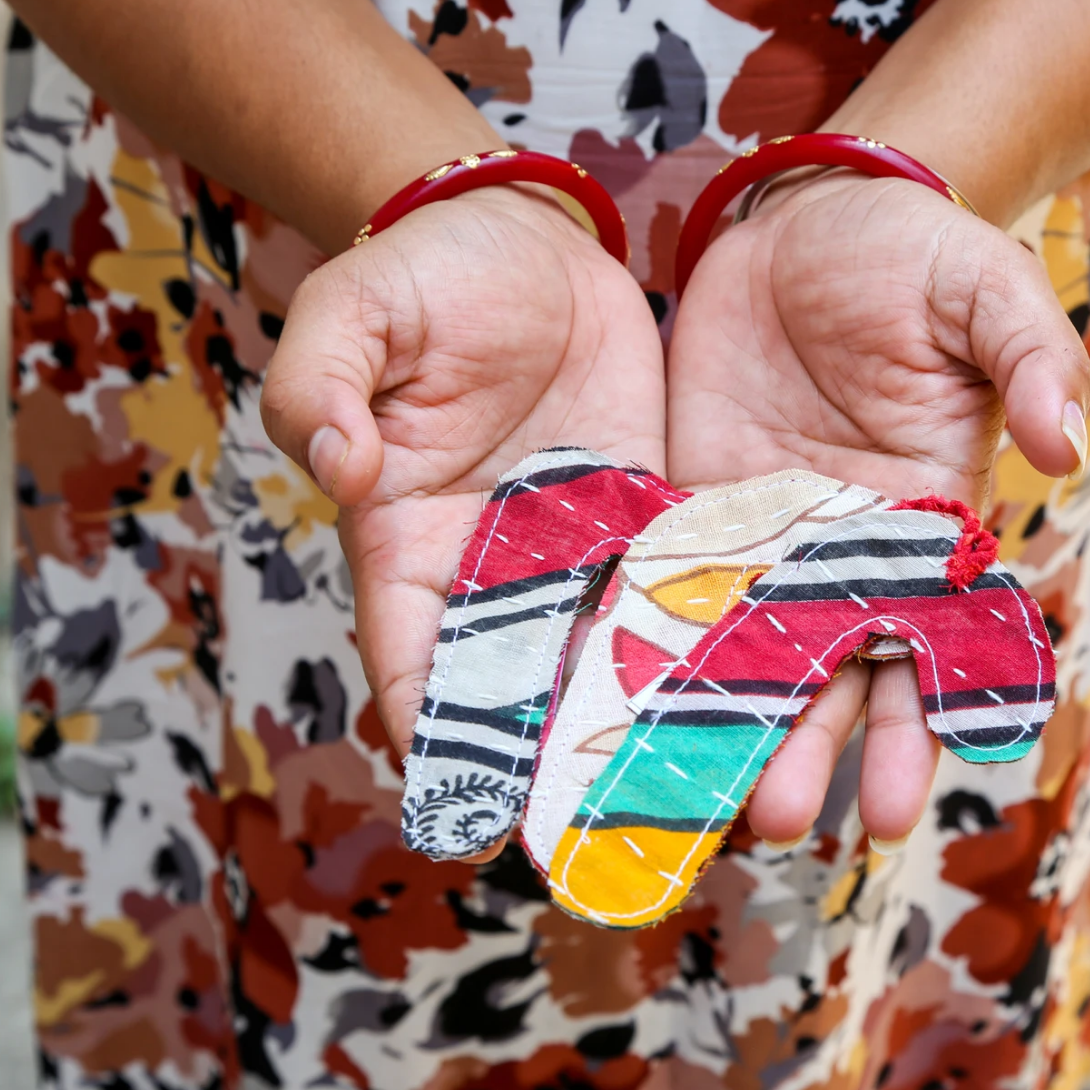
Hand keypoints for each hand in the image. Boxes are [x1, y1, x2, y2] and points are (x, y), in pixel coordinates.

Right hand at [263, 186, 665, 858]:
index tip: (477, 817)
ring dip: (653, 731)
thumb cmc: (422, 276)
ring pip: (616, 664)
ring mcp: (580, 552)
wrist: (524, 234)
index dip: (442, 737)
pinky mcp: (653, 520)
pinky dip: (715, 650)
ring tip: (709, 808)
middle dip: (564, 771)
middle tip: (617, 855)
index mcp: (408, 544)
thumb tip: (334, 464)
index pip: (414, 661)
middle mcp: (496, 572)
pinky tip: (765, 703)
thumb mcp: (355, 313)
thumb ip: (324, 384)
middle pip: (527, 691)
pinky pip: (685, 596)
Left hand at [665, 171, 1089, 850]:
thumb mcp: (981, 285)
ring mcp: (755, 542)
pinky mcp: (682, 513)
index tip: (905, 806)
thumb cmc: (907, 253)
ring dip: (719, 726)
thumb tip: (1069, 443)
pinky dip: (640, 652)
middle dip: (807, 750)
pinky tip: (609, 712)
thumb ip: (1030, 357)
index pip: (928, 643)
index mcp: (923, 524)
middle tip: (780, 823)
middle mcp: (839, 556)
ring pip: (738, 655)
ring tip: (690, 803)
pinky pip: (661, 593)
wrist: (800, 216)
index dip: (920, 723)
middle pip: (826, 674)